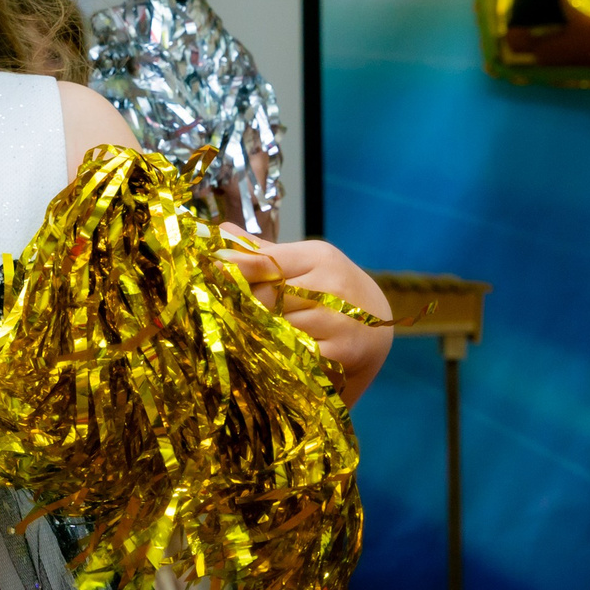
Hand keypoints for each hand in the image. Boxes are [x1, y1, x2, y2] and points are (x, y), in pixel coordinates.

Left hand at [218, 235, 393, 404]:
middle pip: (269, 296)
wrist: (377, 332)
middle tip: (225, 314)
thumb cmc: (330, 296)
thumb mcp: (303, 268)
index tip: (211, 271)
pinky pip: (299, 354)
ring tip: (248, 338)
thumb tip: (220, 232)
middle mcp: (334, 284)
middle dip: (245, 307)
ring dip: (260, 334)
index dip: (237, 269)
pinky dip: (282, 356)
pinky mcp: (345, 351)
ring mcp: (342, 318)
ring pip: (280, 326)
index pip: (268, 262)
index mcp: (320, 257)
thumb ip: (262, 254)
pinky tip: (274, 358)